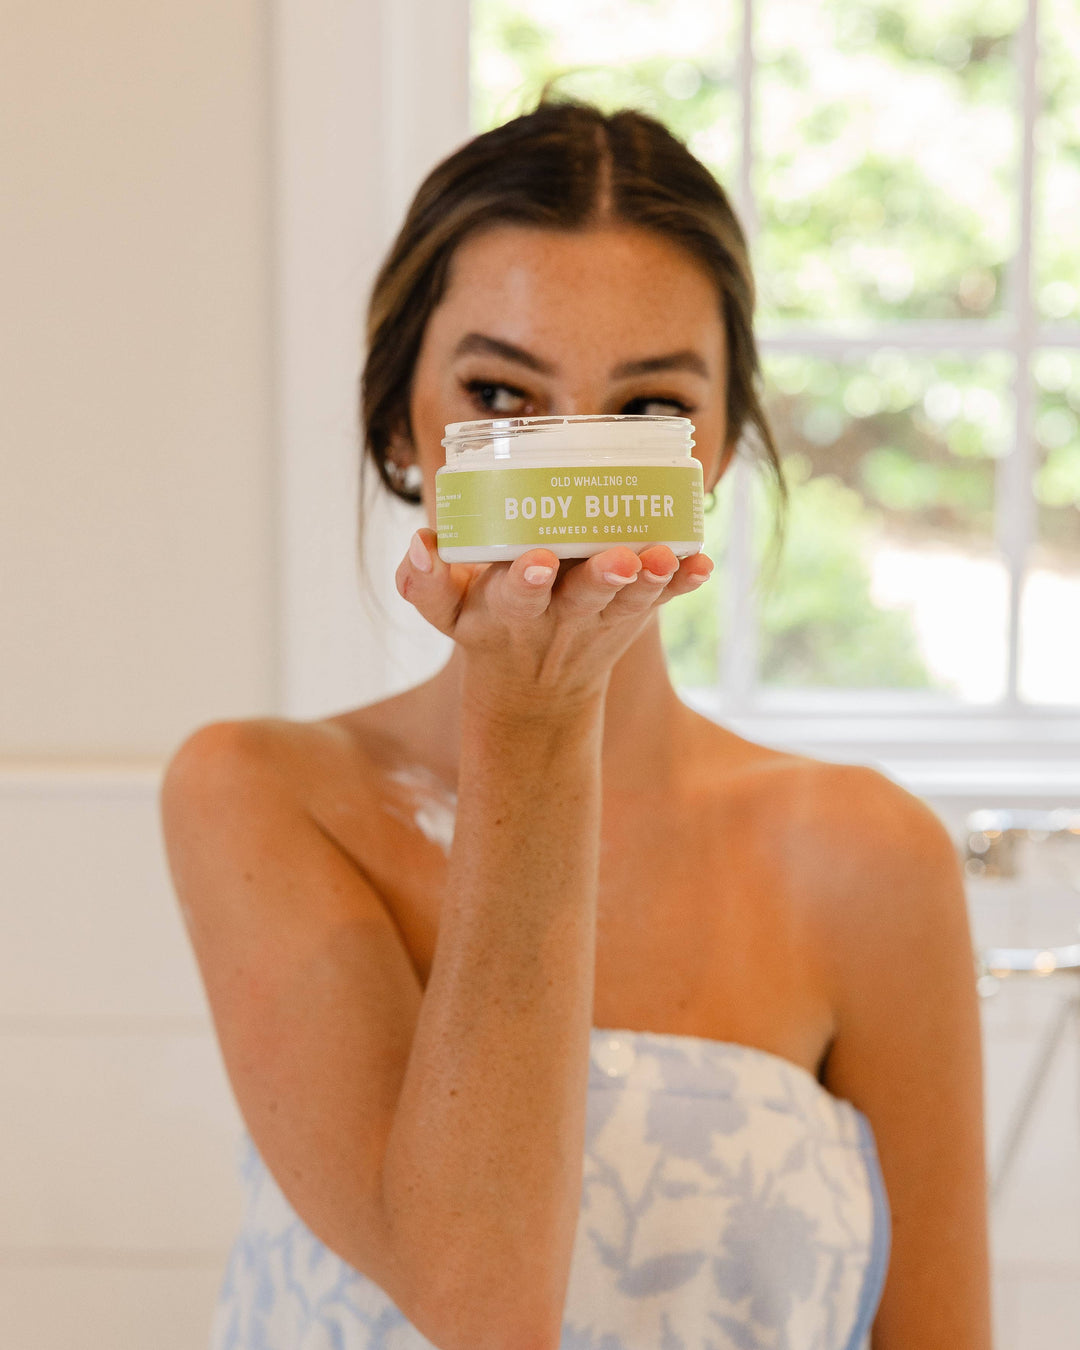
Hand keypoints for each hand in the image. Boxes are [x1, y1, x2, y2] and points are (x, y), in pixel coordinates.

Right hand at [394, 530, 713, 710]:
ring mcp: (601, 618)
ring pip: (628, 599)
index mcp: (510, 612)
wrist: (535, 694)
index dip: (529, 578)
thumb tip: (420, 542)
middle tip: (623, 558)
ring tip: (665, 557)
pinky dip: (683, 584)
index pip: (517, 594)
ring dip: (651, 579)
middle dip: (602, 577)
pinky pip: (661, 601)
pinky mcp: (632, 616)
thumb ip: (423, 582)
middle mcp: (560, 617)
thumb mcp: (446, 617)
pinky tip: (703, 565)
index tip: (540, 558)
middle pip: (583, 597)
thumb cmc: (488, 629)